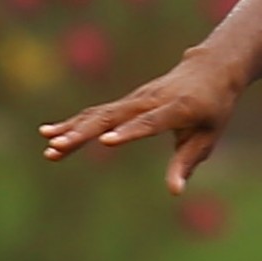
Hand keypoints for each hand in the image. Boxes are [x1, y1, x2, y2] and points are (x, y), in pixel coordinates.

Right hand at [40, 48, 241, 192]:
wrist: (209, 69)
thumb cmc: (214, 108)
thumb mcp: (208, 137)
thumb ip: (187, 162)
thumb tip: (174, 191)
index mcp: (179, 108)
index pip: (151, 122)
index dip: (129, 132)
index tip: (105, 142)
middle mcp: (152, 100)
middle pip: (114, 116)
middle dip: (84, 133)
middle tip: (58, 147)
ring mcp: (136, 98)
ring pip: (100, 113)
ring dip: (73, 128)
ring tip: (47, 143)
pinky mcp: (127, 101)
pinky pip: (98, 112)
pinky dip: (75, 123)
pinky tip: (51, 133)